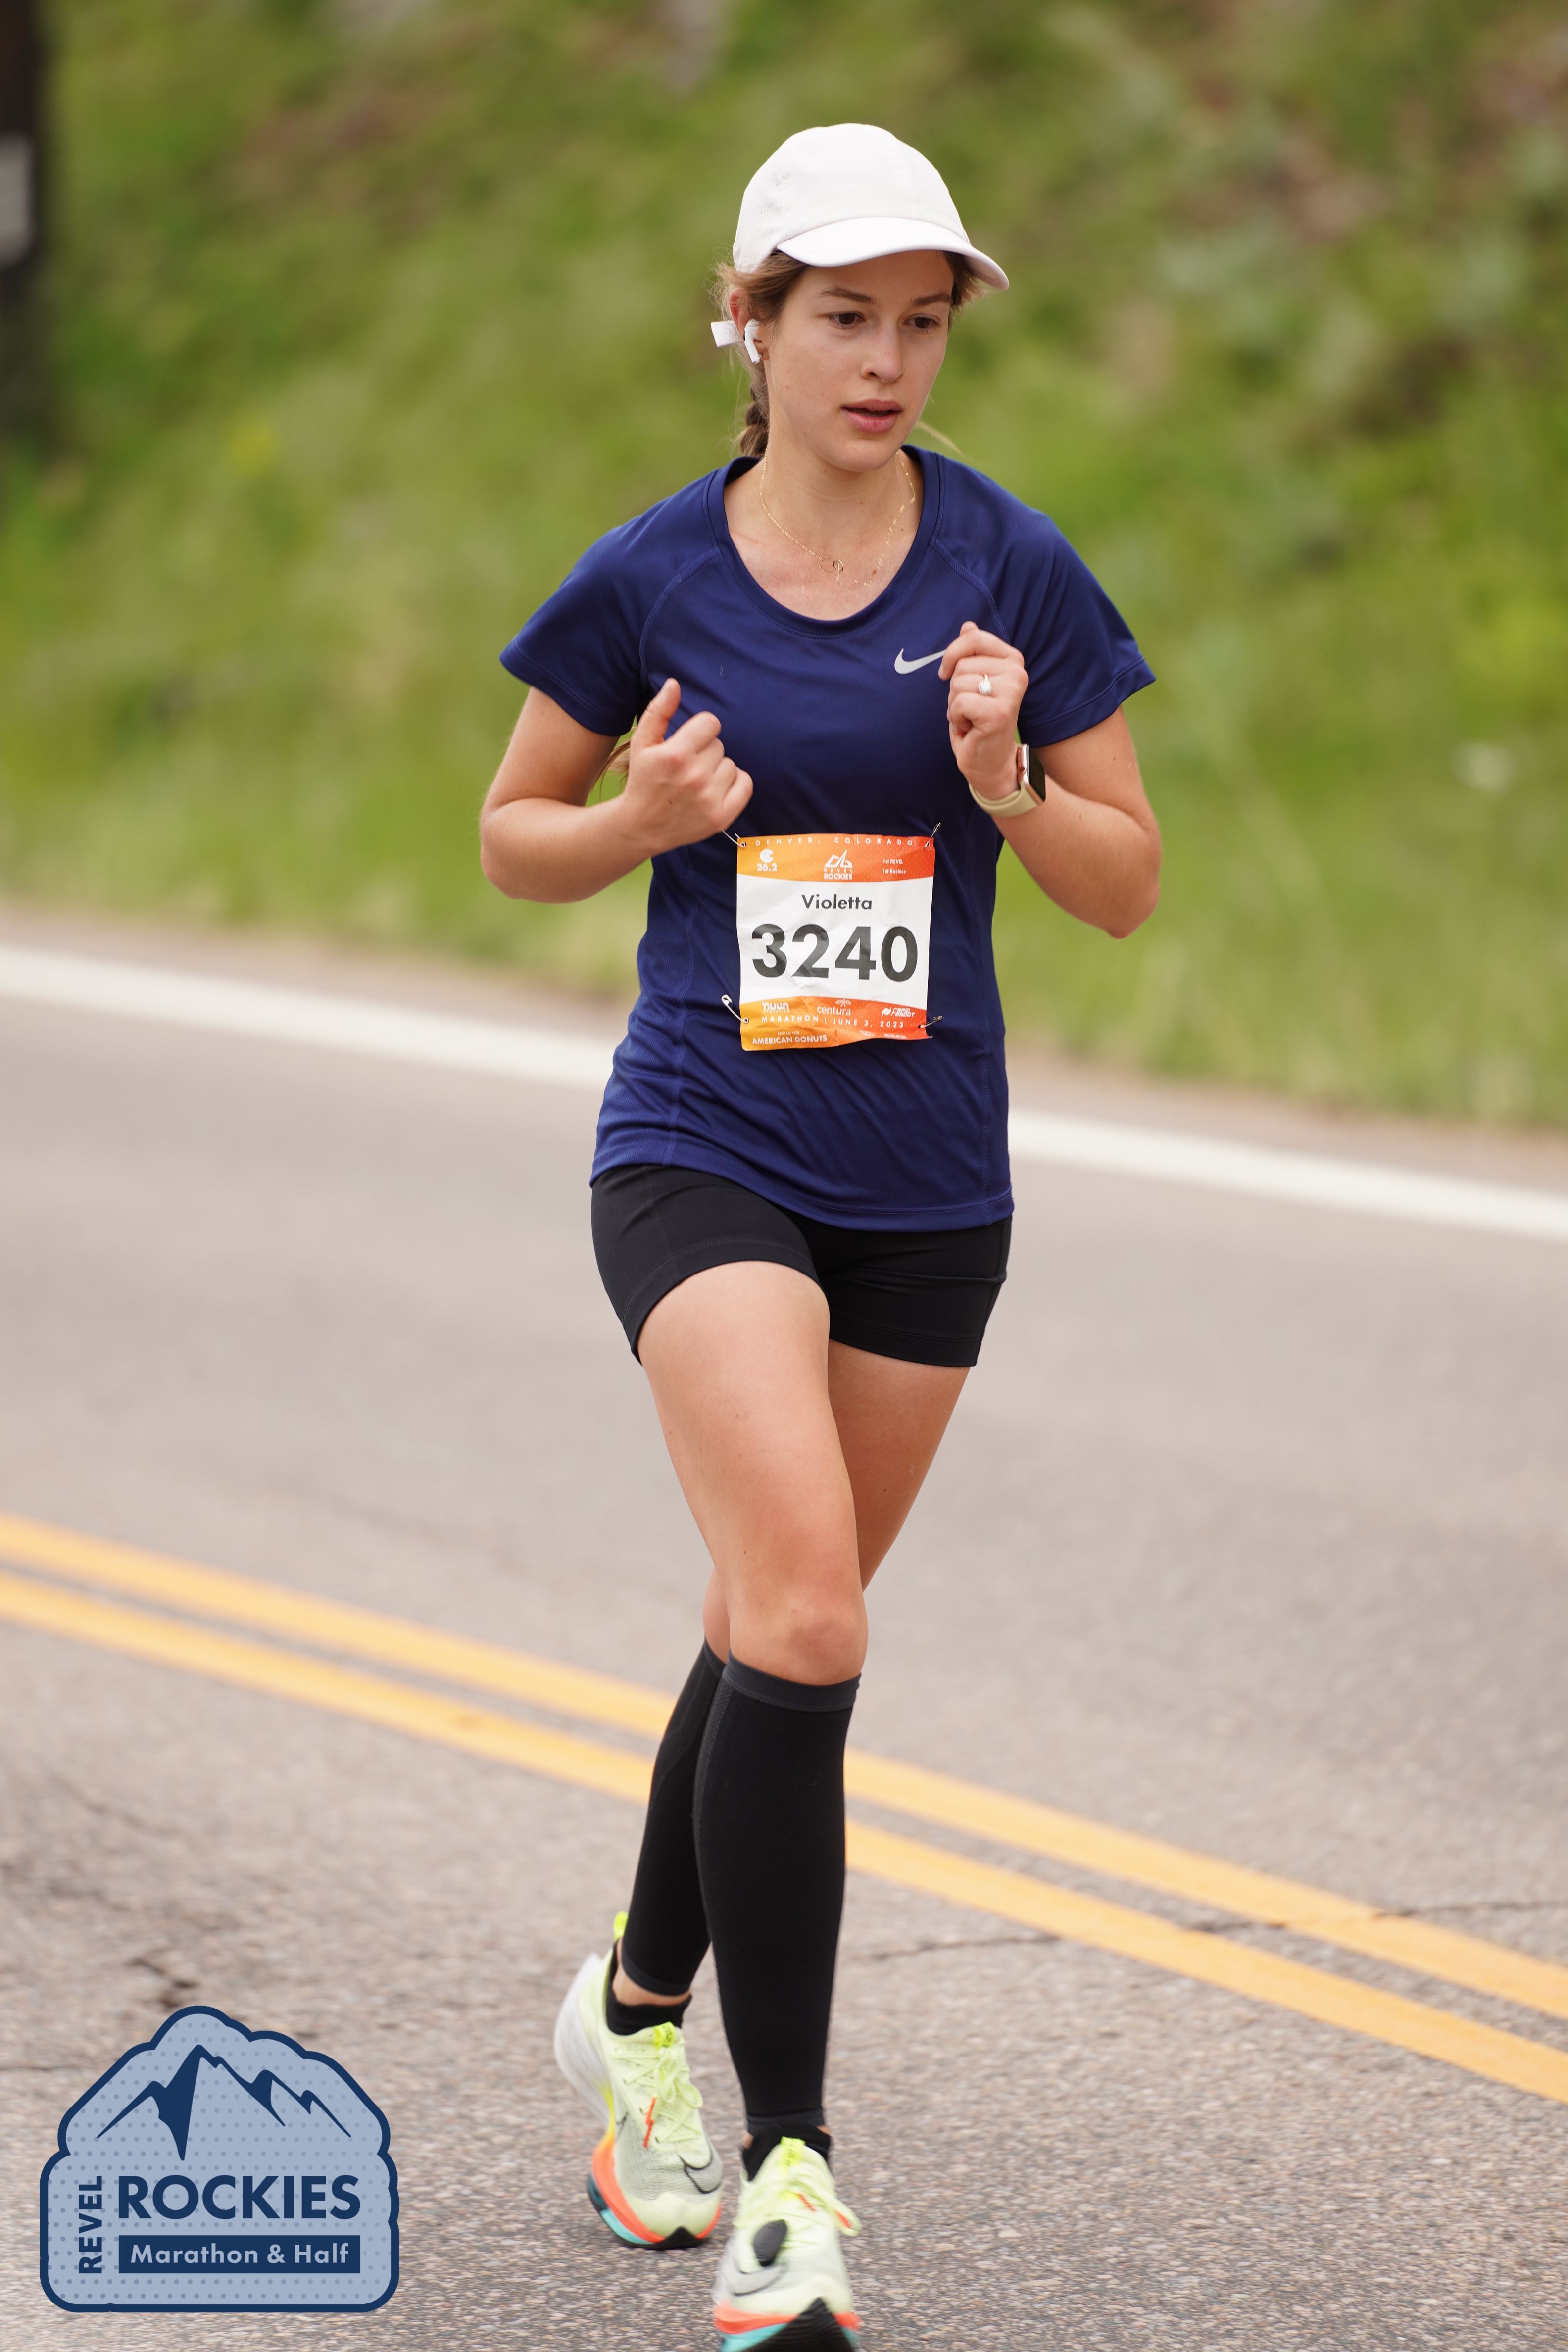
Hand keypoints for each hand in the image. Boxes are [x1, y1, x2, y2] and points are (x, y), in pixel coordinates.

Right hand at [619, 677, 753, 856]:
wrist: (641, 826)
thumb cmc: (643, 779)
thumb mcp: (641, 742)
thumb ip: (658, 711)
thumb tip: (674, 684)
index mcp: (676, 755)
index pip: (710, 723)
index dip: (699, 731)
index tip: (688, 743)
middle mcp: (694, 777)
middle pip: (719, 745)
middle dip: (704, 751)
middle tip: (687, 767)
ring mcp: (709, 799)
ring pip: (730, 764)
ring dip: (717, 769)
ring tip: (696, 781)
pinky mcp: (721, 816)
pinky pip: (745, 784)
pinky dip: (735, 783)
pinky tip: (716, 788)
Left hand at [940, 621, 1028, 801]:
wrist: (989, 762)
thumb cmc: (978, 721)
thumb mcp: (974, 682)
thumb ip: (973, 653)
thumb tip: (967, 624)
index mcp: (1013, 660)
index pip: (973, 637)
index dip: (952, 654)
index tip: (947, 673)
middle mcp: (1017, 673)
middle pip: (962, 664)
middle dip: (955, 689)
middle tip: (970, 708)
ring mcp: (1011, 693)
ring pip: (958, 684)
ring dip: (955, 706)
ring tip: (971, 718)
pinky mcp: (998, 713)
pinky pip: (958, 703)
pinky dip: (957, 719)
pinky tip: (971, 728)